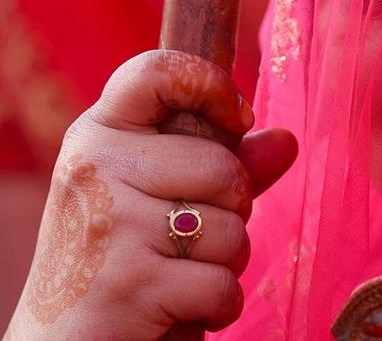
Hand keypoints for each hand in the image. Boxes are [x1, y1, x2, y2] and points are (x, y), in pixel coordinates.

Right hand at [4, 50, 297, 339]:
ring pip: (231, 228)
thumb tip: (286, 141)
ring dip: (224, 264)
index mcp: (98, 136)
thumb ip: (219, 169)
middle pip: (222, 167)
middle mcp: (95, 168)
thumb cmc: (114, 266)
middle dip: (231, 212)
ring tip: (177, 275)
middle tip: (188, 240)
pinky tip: (179, 310)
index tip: (236, 118)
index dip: (210, 84)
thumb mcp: (158, 204)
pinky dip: (217, 306)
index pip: (155, 70)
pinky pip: (221, 283)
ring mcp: (110, 224)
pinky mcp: (130, 282)